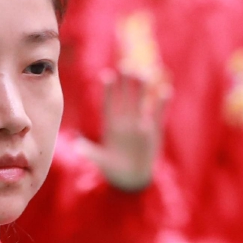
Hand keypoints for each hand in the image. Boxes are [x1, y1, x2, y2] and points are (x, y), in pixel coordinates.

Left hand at [83, 70, 165, 191]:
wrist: (131, 176)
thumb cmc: (113, 166)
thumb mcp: (102, 161)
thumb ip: (91, 153)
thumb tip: (76, 148)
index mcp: (112, 125)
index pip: (109, 104)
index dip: (108, 90)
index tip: (107, 75)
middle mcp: (126, 121)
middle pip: (126, 98)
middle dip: (126, 83)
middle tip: (127, 66)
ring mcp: (140, 124)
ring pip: (141, 102)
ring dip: (143, 89)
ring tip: (145, 73)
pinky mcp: (153, 131)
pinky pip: (158, 115)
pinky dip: (162, 104)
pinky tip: (166, 91)